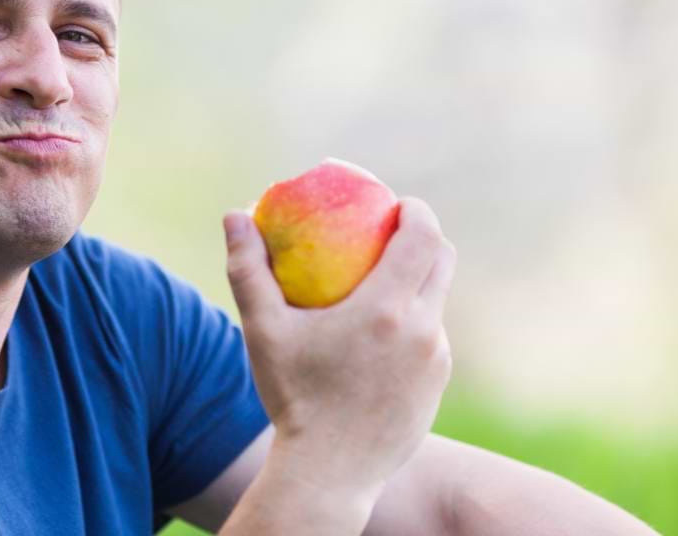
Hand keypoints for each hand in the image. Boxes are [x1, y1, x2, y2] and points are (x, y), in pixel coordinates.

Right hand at [223, 198, 455, 504]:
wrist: (329, 473)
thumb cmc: (292, 397)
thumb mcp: (264, 331)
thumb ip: (249, 269)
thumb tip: (234, 213)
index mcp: (387, 308)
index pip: (423, 236)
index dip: (415, 211)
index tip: (395, 204)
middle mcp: (423, 330)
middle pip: (442, 261)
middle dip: (424, 237)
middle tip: (391, 232)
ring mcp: (437, 360)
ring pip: (437, 302)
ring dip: (417, 283)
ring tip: (381, 284)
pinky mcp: (437, 386)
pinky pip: (432, 339)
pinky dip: (413, 324)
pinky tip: (379, 336)